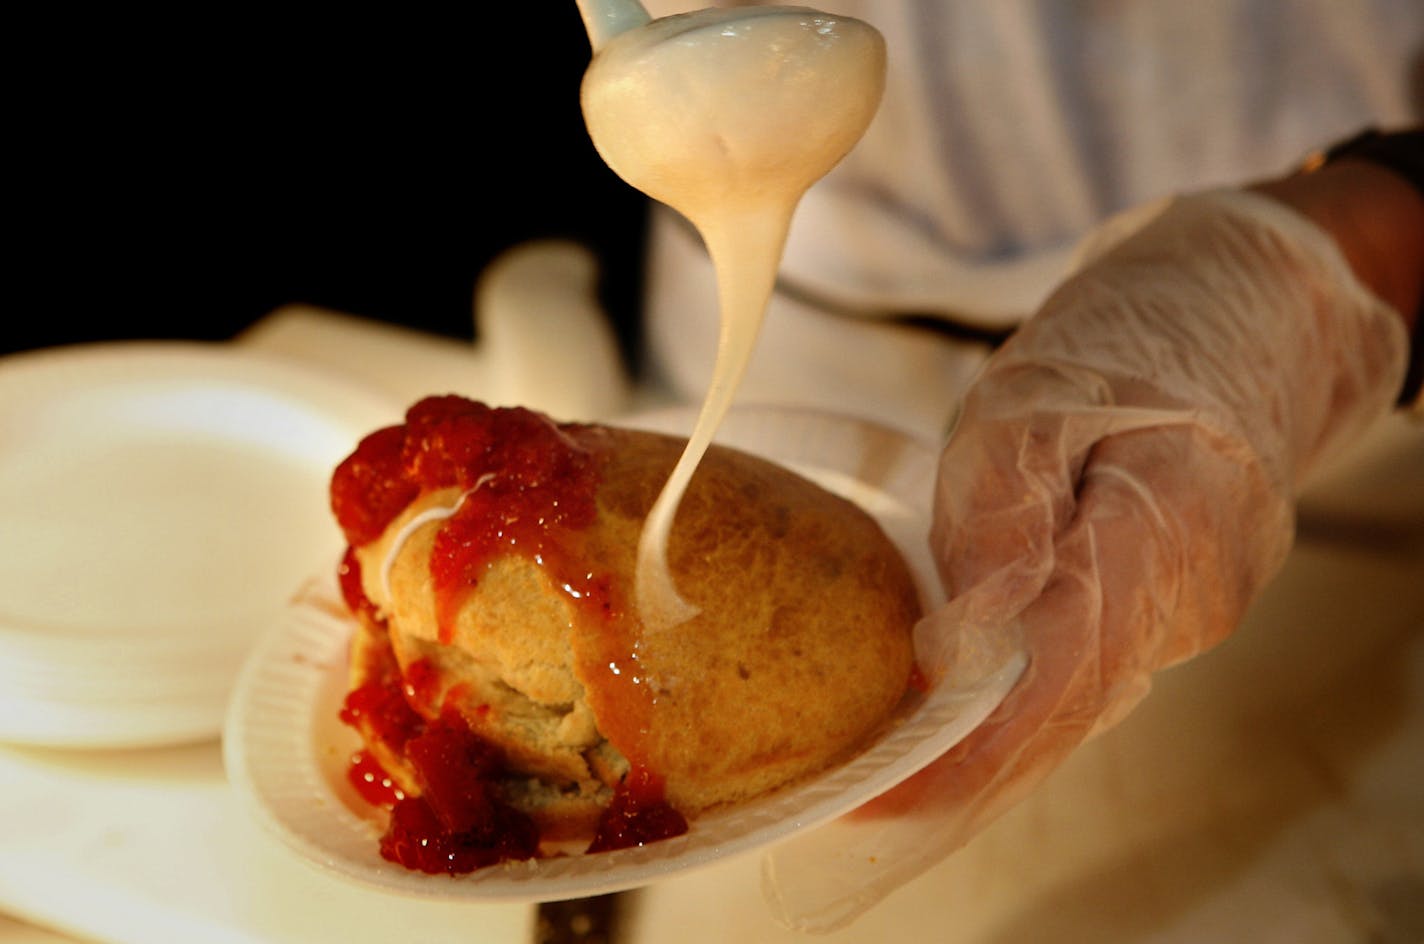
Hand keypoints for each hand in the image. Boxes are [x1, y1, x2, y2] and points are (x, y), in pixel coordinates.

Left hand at [761, 186, 1411, 930]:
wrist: (1217, 351)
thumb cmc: (1110, 370)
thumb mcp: (1030, 412)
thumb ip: (1001, 521)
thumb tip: (958, 644)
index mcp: (1160, 533)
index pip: (1062, 673)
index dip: (978, 746)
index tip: (898, 788)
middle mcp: (1188, 598)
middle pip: (1068, 711)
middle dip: (968, 768)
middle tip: (870, 801)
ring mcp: (1190, 617)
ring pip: (1077, 703)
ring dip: (990, 742)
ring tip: (895, 769)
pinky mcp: (1171, 620)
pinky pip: (1088, 678)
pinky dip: (1021, 705)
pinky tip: (956, 716)